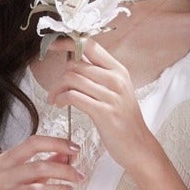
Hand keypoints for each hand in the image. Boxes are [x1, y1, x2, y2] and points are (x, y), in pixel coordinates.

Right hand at [0, 133, 81, 189]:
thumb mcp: (25, 175)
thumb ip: (45, 164)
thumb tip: (67, 155)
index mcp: (5, 160)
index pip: (33, 144)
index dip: (56, 144)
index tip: (74, 149)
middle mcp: (1, 175)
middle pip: (38, 167)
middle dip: (64, 171)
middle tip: (78, 176)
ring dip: (58, 189)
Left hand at [47, 39, 155, 173]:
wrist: (138, 147)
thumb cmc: (124, 121)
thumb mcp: (116, 91)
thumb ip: (98, 75)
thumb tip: (75, 61)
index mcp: (119, 70)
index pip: (90, 45)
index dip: (67, 43)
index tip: (51, 47)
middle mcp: (116, 79)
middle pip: (76, 64)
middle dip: (59, 76)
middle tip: (55, 90)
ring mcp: (111, 95)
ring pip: (72, 79)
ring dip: (57, 89)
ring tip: (55, 99)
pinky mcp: (103, 112)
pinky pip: (73, 96)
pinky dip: (61, 99)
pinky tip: (60, 105)